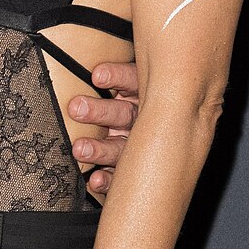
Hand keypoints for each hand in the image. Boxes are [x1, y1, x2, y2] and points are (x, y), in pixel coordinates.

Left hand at [67, 63, 139, 200]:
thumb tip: (92, 67)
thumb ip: (115, 77)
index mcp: (143, 93)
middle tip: (76, 108)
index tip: (97, 75)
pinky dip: (108, 179)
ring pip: (121, 147)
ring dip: (100, 149)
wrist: (171, 143)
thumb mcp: (131, 85)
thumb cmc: (133, 101)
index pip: (132, 80)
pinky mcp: (133, 168)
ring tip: (80, 150)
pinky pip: (121, 176)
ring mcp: (140, 145)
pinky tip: (95, 181)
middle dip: (99, 112)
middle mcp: (143, 119)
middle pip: (124, 114)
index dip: (116, 77)